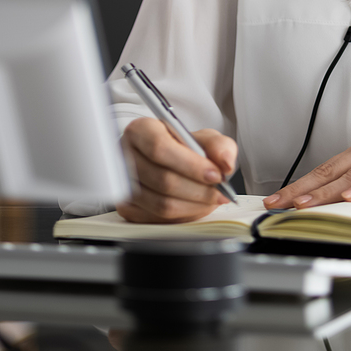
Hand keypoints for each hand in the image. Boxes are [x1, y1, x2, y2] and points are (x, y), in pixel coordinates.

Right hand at [117, 117, 238, 222]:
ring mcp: (125, 184)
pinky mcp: (127, 207)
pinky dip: (183, 216)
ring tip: (210, 199)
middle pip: (163, 180)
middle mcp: (126, 156)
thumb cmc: (184, 148)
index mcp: (141, 131)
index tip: (215, 174)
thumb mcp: (205, 138)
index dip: (190, 165)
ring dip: (194, 206)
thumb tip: (225, 162)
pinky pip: (158, 219)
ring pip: (161, 204)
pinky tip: (194, 206)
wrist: (171, 163)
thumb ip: (219, 145)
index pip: (160, 148)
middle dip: (198, 190)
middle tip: (220, 192)